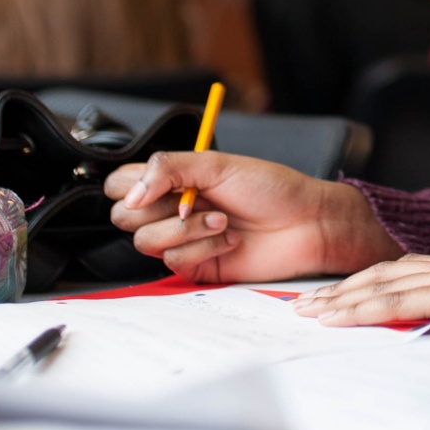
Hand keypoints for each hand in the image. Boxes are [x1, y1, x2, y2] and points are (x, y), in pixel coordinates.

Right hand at [105, 153, 403, 284]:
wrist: (306, 223)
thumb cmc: (270, 188)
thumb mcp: (217, 164)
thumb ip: (168, 169)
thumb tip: (132, 194)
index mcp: (174, 179)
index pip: (122, 184)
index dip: (128, 186)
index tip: (150, 187)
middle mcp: (173, 209)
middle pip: (124, 217)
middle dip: (157, 209)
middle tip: (191, 200)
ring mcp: (183, 239)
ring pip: (146, 242)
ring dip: (186, 228)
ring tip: (222, 219)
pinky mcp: (196, 266)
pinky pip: (174, 261)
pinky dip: (203, 247)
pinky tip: (231, 239)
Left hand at [293, 251, 429, 333]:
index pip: (405, 276)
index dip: (367, 286)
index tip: (336, 299)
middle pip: (384, 273)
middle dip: (342, 289)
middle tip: (304, 304)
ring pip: (385, 283)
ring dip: (342, 298)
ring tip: (309, 312)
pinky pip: (405, 298)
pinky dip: (367, 307)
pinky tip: (342, 316)